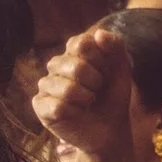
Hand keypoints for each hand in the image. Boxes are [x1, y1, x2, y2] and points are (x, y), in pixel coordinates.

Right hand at [30, 28, 137, 161]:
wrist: (110, 128)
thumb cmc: (112, 97)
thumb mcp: (121, 69)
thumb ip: (115, 46)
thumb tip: (98, 33)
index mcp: (73, 52)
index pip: (81, 43)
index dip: (99, 59)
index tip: (105, 71)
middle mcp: (56, 66)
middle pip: (73, 65)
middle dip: (94, 81)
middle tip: (97, 90)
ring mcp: (46, 86)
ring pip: (65, 87)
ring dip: (84, 98)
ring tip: (87, 103)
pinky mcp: (41, 106)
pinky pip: (56, 106)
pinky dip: (73, 112)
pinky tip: (76, 113)